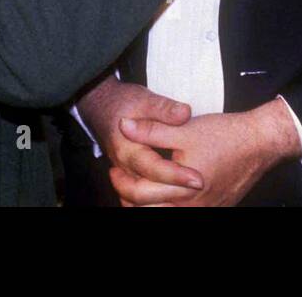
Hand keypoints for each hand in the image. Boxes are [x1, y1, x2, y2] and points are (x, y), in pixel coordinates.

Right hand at [76, 78, 204, 204]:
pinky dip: (153, 202)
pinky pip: (136, 198)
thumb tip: (184, 113)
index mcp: (127, 148)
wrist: (102, 107)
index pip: (154, 169)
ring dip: (162, 201)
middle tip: (198, 185)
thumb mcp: (145, 99)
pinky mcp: (127, 177)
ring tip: (188, 194)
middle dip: (172, 192)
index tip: (198, 179)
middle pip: (144, 193)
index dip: (177, 176)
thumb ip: (164, 108)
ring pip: (138, 200)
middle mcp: (123, 166)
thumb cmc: (124, 102)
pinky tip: (174, 197)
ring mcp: (124, 173)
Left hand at [116, 100, 300, 206]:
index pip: (139, 195)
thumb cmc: (225, 136)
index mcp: (183, 190)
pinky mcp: (214, 209)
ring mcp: (206, 212)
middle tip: (120, 180)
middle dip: (129, 197)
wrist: (260, 143)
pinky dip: (167, 205)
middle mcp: (193, 207)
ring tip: (137, 188)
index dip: (122, 182)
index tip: (114, 169)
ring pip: (165, 215)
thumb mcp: (184, 129)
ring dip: (146, 205)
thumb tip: (124, 126)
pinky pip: (183, 213)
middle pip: (148, 211)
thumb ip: (151, 130)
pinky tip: (162, 193)